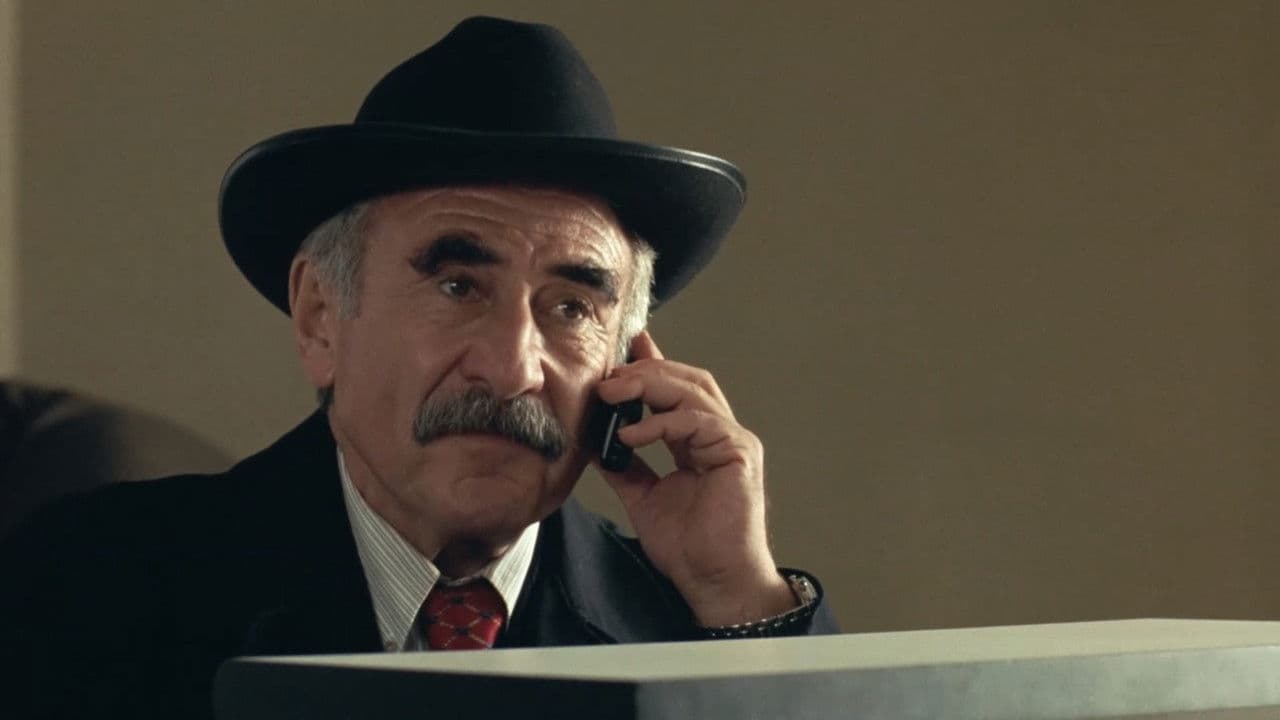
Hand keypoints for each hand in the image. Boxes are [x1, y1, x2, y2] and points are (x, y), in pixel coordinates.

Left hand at [594, 331, 795, 626]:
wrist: (714, 581)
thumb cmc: (690, 548)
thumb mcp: (643, 497)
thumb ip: (625, 466)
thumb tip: (595, 442)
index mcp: (699, 442)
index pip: (676, 390)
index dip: (653, 364)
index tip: (625, 347)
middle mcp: (720, 434)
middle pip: (687, 380)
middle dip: (646, 370)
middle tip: (609, 374)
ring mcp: (732, 441)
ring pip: (693, 392)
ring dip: (650, 385)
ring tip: (613, 393)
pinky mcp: (739, 452)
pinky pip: (699, 422)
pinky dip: (662, 423)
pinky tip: (631, 433)